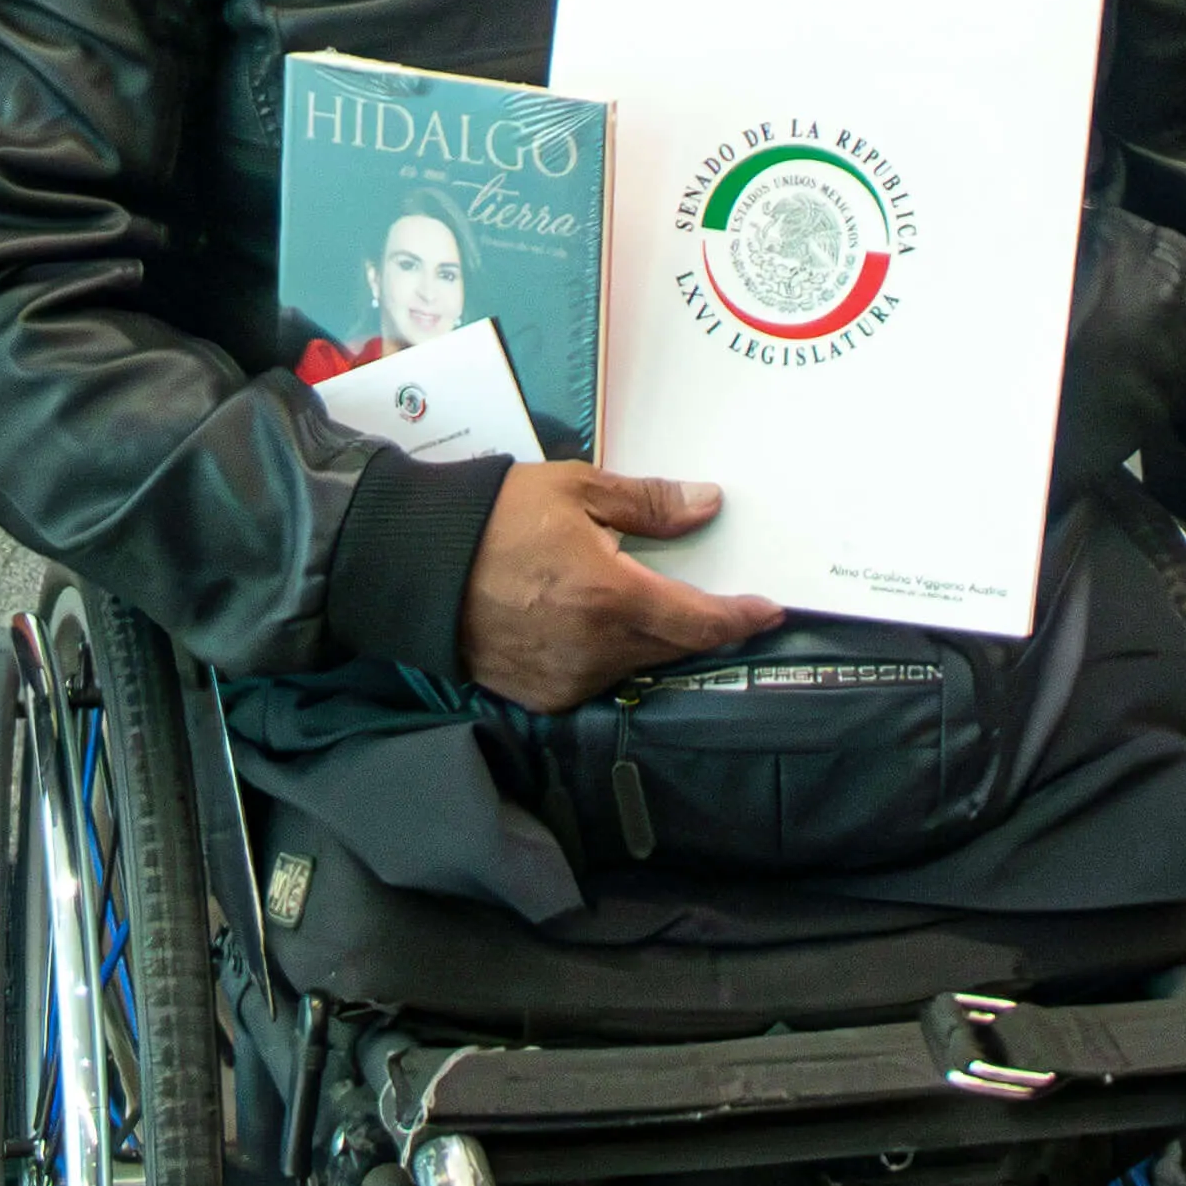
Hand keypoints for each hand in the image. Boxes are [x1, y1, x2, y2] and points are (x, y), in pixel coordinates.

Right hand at [458, 462, 782, 711]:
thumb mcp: (576, 489)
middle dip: (699, 624)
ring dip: (650, 636)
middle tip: (712, 595)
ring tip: (636, 598)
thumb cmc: (496, 518)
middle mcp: (599, 651)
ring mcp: (570, 680)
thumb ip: (649, 504)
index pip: (702, 622)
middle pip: (675, 646)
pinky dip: (608, 654)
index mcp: (614, 598)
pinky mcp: (543, 696)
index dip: (742, 618)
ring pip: (637, 664)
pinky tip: (592, 621)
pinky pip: (597, 678)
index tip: (768, 609)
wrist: (417, 567)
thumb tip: (708, 504)